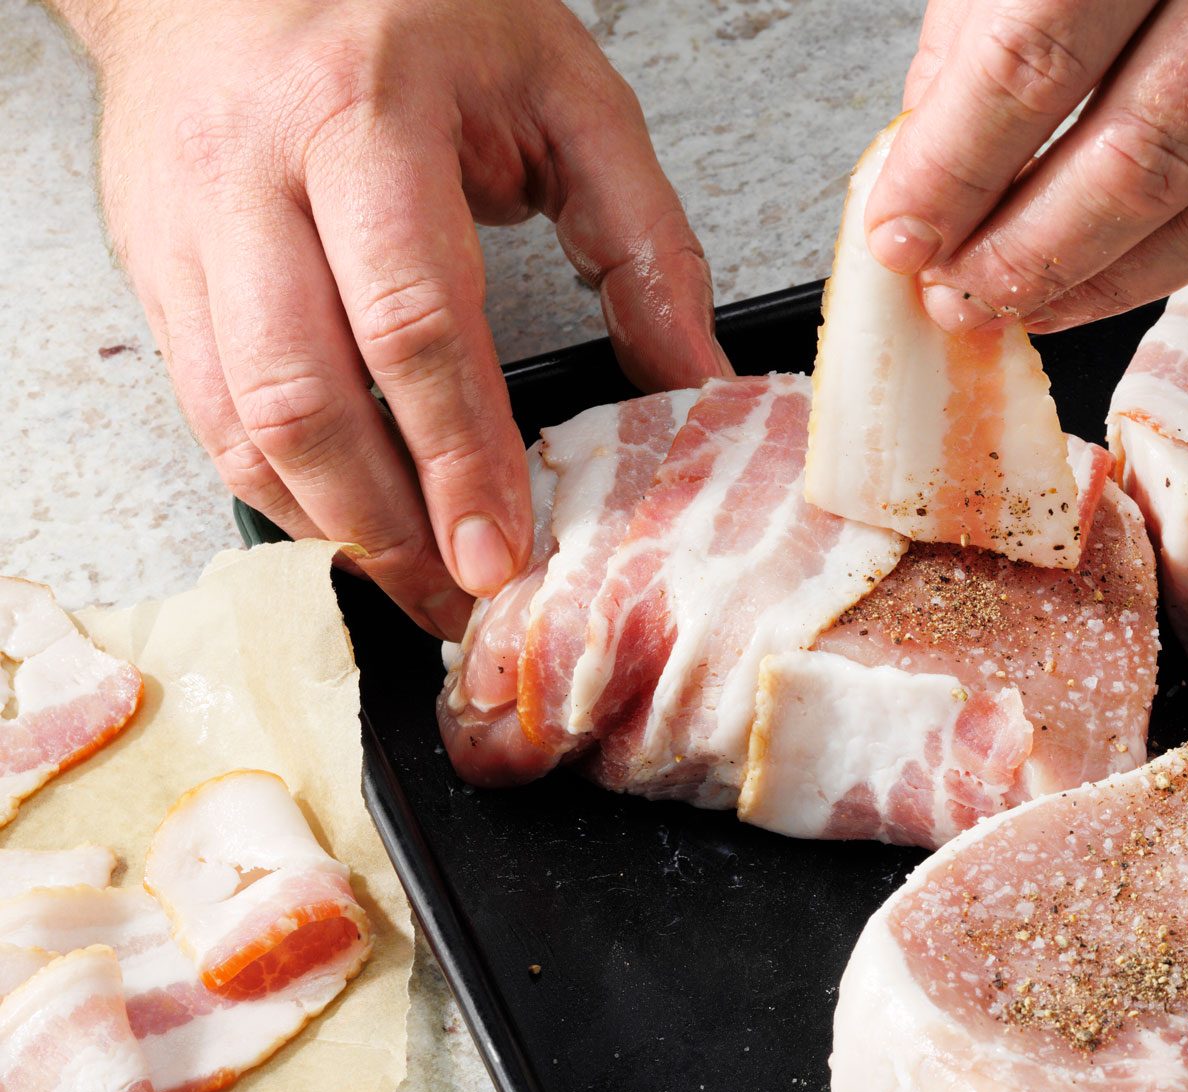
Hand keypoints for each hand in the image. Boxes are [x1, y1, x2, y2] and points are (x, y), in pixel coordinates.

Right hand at [62, 0, 729, 637]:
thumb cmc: (408, 11)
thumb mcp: (562, 90)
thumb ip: (642, 236)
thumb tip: (697, 380)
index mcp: (367, 116)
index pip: (412, 318)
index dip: (457, 453)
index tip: (502, 550)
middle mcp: (255, 173)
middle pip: (303, 390)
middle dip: (388, 523)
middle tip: (459, 600)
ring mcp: (186, 226)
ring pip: (236, 418)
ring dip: (328, 524)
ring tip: (414, 583)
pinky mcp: (153, 265)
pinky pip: (203, 406)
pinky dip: (276, 485)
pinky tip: (346, 522)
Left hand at [866, 0, 1187, 333]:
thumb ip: (989, 21)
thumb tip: (936, 169)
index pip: (1036, 59)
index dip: (958, 168)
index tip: (902, 237)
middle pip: (1149, 155)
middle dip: (1038, 252)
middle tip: (965, 295)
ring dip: (1126, 277)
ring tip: (1040, 300)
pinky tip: (1145, 251)